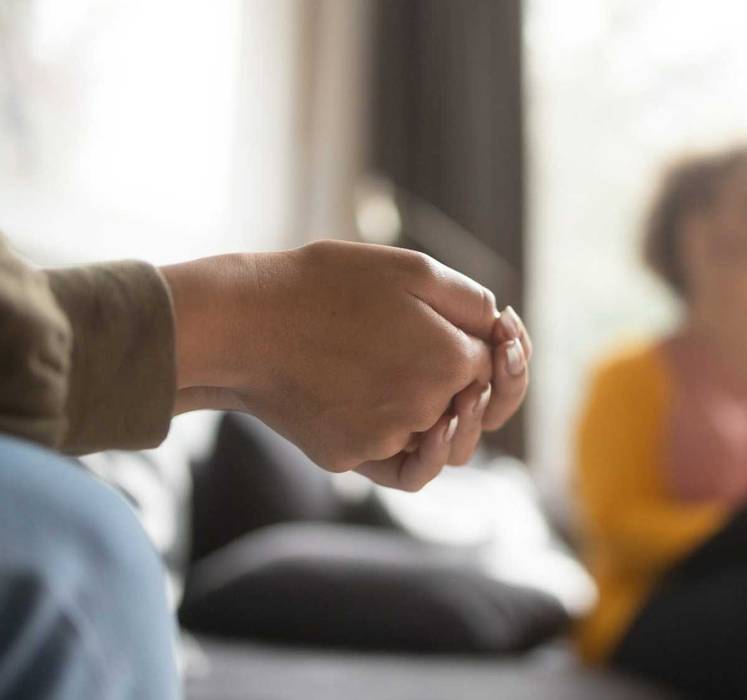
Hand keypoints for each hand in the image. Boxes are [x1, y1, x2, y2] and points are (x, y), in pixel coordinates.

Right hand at [161, 240, 527, 489]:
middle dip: (476, 386)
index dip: (496, 348)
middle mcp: (426, 410)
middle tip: (455, 358)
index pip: (496, 367)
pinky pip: (395, 461)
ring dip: (442, 418)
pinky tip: (393, 414)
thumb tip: (502, 331)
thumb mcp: (410, 270)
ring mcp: (386, 440)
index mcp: (450, 362)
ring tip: (418, 381)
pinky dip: (403, 443)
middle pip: (473, 409)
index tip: (485, 330)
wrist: (244, 323)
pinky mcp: (349, 458)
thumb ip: (471, 302)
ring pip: (437, 443)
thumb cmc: (326, 285)